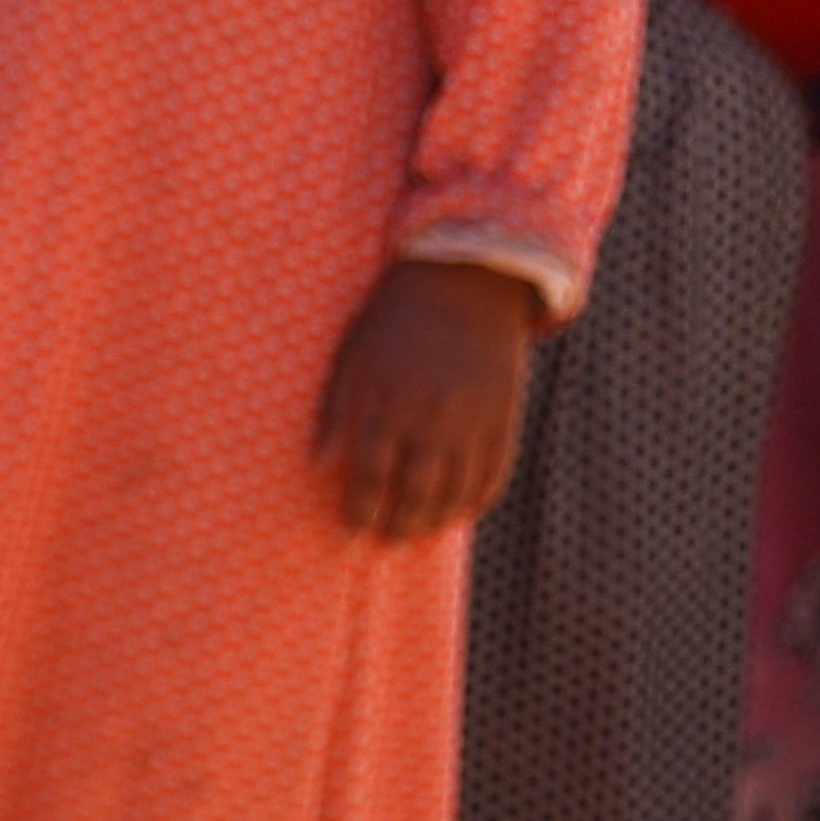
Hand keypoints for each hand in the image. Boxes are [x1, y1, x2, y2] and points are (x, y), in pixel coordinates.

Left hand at [311, 256, 545, 540]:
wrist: (466, 280)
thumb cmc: (394, 317)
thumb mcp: (352, 354)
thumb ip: (333, 410)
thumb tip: (314, 464)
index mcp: (388, 402)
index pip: (371, 475)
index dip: (360, 511)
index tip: (350, 533)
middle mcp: (434, 418)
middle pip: (415, 493)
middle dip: (397, 524)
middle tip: (384, 540)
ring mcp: (475, 420)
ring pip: (456, 493)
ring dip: (434, 521)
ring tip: (414, 533)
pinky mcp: (504, 417)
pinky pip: (494, 475)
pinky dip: (476, 502)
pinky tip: (457, 513)